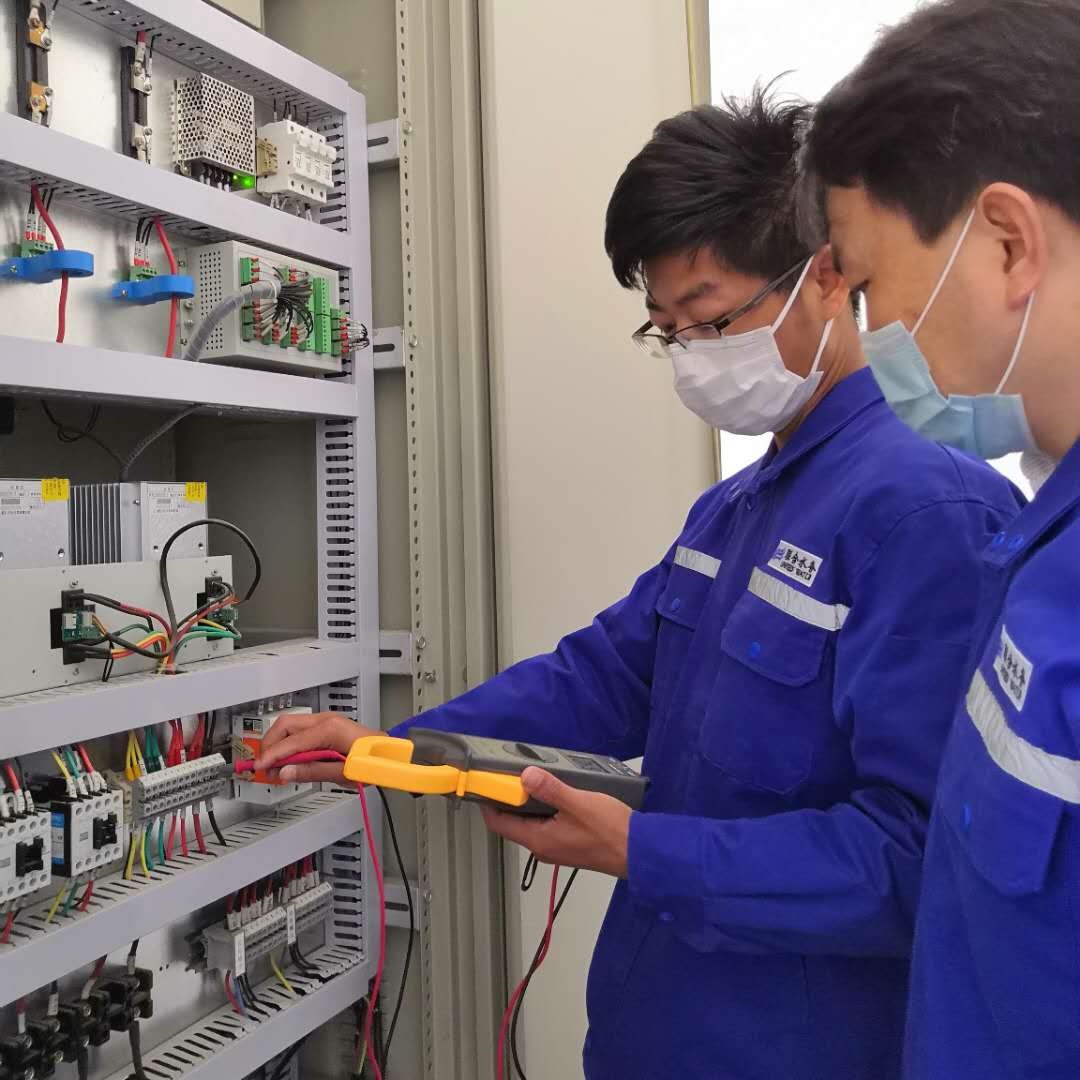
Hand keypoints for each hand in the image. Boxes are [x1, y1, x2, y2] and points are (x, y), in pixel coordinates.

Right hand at [253, 711, 379, 783]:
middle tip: (265, 767)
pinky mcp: (327, 726)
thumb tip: (286, 772)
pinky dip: (290, 744)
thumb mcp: (342, 773)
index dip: (272, 755)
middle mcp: (326, 719)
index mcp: (330, 728)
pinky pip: (301, 731)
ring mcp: (326, 720)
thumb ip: (312, 772)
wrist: (390, 754)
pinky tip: (290, 760)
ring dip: (279, 744)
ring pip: (290, 726)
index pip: (291, 741)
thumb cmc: (373, 761)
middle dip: (270, 745)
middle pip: (285, 725)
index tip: (259, 767)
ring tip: (277, 767)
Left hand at [479, 767, 630, 878]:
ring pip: (532, 824)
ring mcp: (557, 848)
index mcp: (539, 840)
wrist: (640, 852)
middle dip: (508, 801)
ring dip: (528, 804)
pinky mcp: (570, 845)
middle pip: (514, 824)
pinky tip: (556, 795)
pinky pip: (547, 826)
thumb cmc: (610, 831)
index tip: (485, 785)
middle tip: (509, 776)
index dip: (489, 804)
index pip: (499, 825)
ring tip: (531, 780)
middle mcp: (544, 848)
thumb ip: (550, 789)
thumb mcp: (578, 803)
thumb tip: (525, 777)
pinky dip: (544, 810)